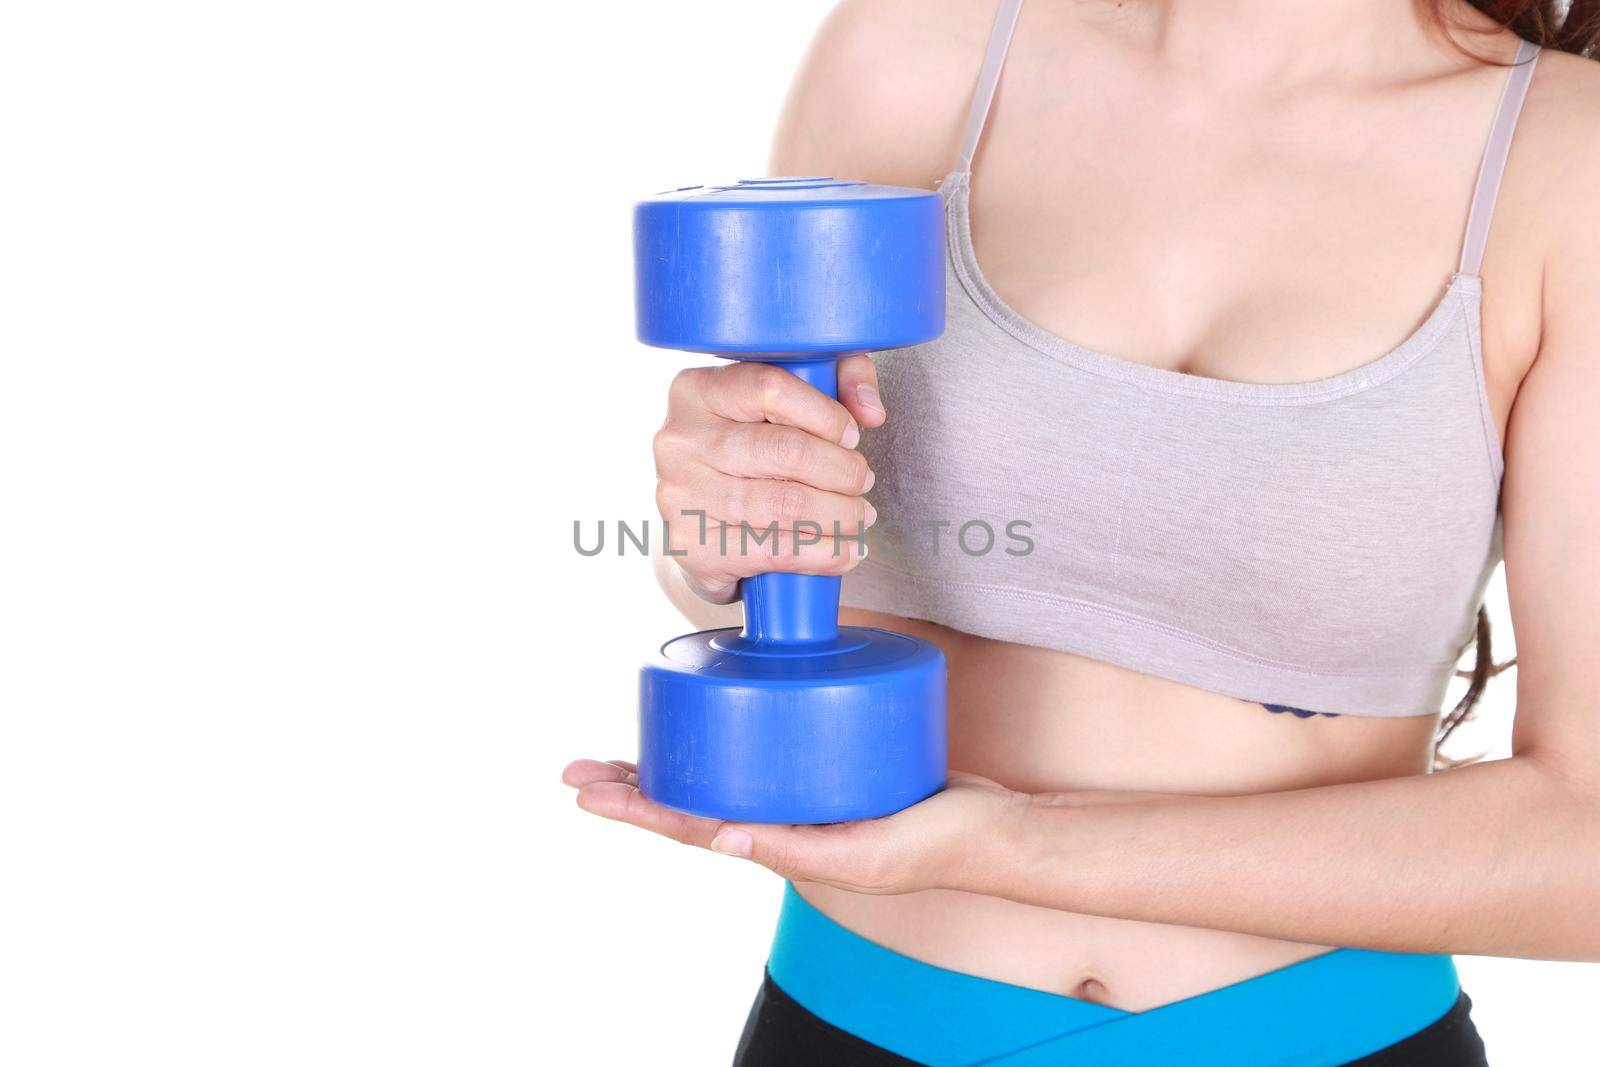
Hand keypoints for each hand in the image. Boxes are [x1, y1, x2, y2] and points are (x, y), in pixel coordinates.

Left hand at [561, 759, 1026, 895]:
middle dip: (634, 782)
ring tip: (627, 742)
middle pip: (692, 797)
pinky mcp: (828, 756)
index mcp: (779, 844)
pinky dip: (731, 729)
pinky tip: (718, 706)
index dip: (637, 806)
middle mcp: (781, 818)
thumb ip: (797, 846)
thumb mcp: (865, 853)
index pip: (691, 824)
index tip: (587, 788)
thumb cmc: (935, 845)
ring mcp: (802, 790)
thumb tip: (719, 835)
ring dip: (672, 759)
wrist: (994, 826)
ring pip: (721, 770)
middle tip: (580, 765)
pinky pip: (766, 745)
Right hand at [652, 356, 884, 603]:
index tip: (851, 436)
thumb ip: (838, 378)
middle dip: (842, 471)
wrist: (697, 522)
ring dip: (840, 514)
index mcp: (697, 391)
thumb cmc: (748, 453)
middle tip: (862, 481)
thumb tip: (870, 410)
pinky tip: (846, 549)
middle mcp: (679, 441)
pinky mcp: (693, 547)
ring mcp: (680, 497)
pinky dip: (825, 553)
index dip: (825, 415)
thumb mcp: (788, 397)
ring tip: (859, 515)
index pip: (770, 389)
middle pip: (785, 451)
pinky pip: (776, 550)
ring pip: (785, 505)